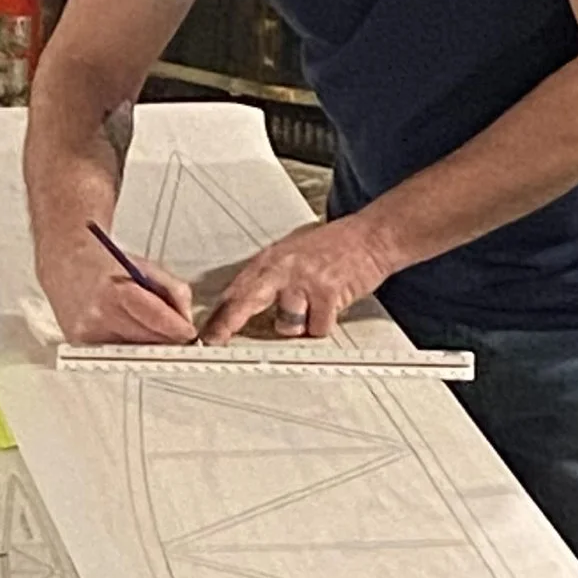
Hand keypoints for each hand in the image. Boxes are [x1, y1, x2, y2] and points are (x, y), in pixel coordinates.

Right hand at [37, 232, 197, 346]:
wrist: (65, 263)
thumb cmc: (105, 263)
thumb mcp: (145, 267)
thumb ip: (174, 291)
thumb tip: (186, 320)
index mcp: (115, 292)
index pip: (157, 319)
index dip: (178, 329)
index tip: (190, 333)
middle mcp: (99, 317)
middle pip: (148, 341)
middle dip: (166, 339)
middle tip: (176, 333)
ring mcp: (88, 334)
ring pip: (134, 350)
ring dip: (147, 343)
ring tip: (145, 324)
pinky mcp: (81, 344)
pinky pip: (116, 351)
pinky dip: (128, 344)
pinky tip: (125, 328)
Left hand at [201, 212, 396, 342]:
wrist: (370, 236)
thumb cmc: (333, 245)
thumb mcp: (291, 252)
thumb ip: (267, 276)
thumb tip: (242, 302)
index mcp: (270, 259)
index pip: (236, 289)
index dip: (219, 314)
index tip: (208, 332)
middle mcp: (283, 268)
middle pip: (246, 301)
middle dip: (228, 324)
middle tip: (215, 340)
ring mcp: (304, 281)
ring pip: (287, 324)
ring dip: (299, 324)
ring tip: (312, 306)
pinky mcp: (327, 294)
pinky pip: (317, 328)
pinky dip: (324, 324)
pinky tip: (331, 306)